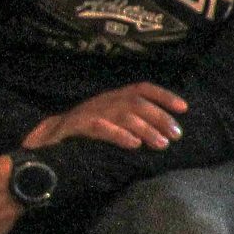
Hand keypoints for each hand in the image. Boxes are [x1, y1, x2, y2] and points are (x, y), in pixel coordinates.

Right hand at [24, 82, 188, 149]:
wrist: (49, 136)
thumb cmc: (88, 130)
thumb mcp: (113, 120)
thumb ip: (135, 121)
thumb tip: (166, 131)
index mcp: (115, 97)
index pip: (143, 89)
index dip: (164, 95)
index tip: (184, 108)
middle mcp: (105, 100)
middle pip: (138, 103)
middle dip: (160, 117)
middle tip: (177, 134)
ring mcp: (91, 112)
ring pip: (123, 115)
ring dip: (146, 129)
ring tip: (162, 144)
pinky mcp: (78, 126)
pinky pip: (101, 128)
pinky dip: (119, 135)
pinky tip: (134, 144)